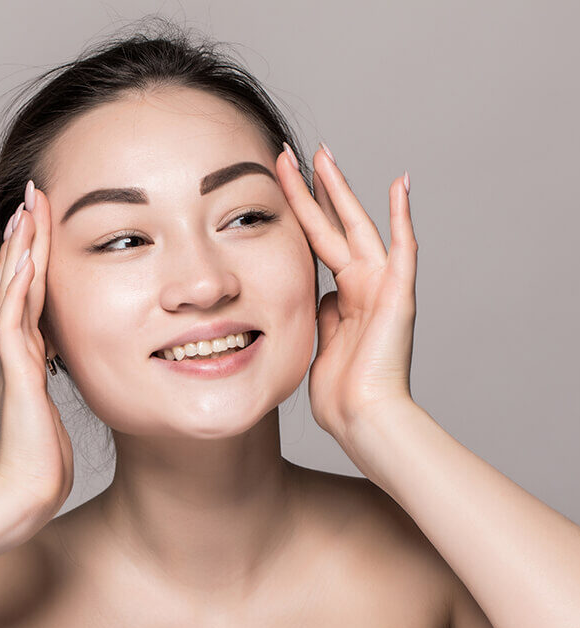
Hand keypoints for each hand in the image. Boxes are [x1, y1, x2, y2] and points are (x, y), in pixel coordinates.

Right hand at [0, 182, 73, 520]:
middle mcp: (19, 353)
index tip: (46, 221)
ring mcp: (15, 362)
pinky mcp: (19, 376)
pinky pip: (15, 323)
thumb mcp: (59, 413)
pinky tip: (29, 258)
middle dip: (27, 239)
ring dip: (21, 251)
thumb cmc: (44, 464)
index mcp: (31, 358)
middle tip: (33, 195)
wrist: (25, 496)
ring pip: (13, 293)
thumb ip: (64, 389)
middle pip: (19, 282)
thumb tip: (81, 373)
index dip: (38, 257)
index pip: (33, 295)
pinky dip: (21, 289)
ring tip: (27, 209)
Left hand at [276, 143, 418, 444]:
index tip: (280, 186)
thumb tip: (319, 297)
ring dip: (341, 191)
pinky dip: (403, 217)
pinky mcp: (399, 296)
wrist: (362, 418)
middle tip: (297, 154)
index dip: (299, 215)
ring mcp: (382, 287)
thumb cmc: (340, 394)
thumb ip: (321, 315)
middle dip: (314, 190)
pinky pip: (403, 249)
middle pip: (333, 226)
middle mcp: (363, 285)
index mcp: (343, 298)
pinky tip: (400, 184)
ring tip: (323, 155)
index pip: (316, 244)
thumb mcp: (318, 345)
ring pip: (359, 227)